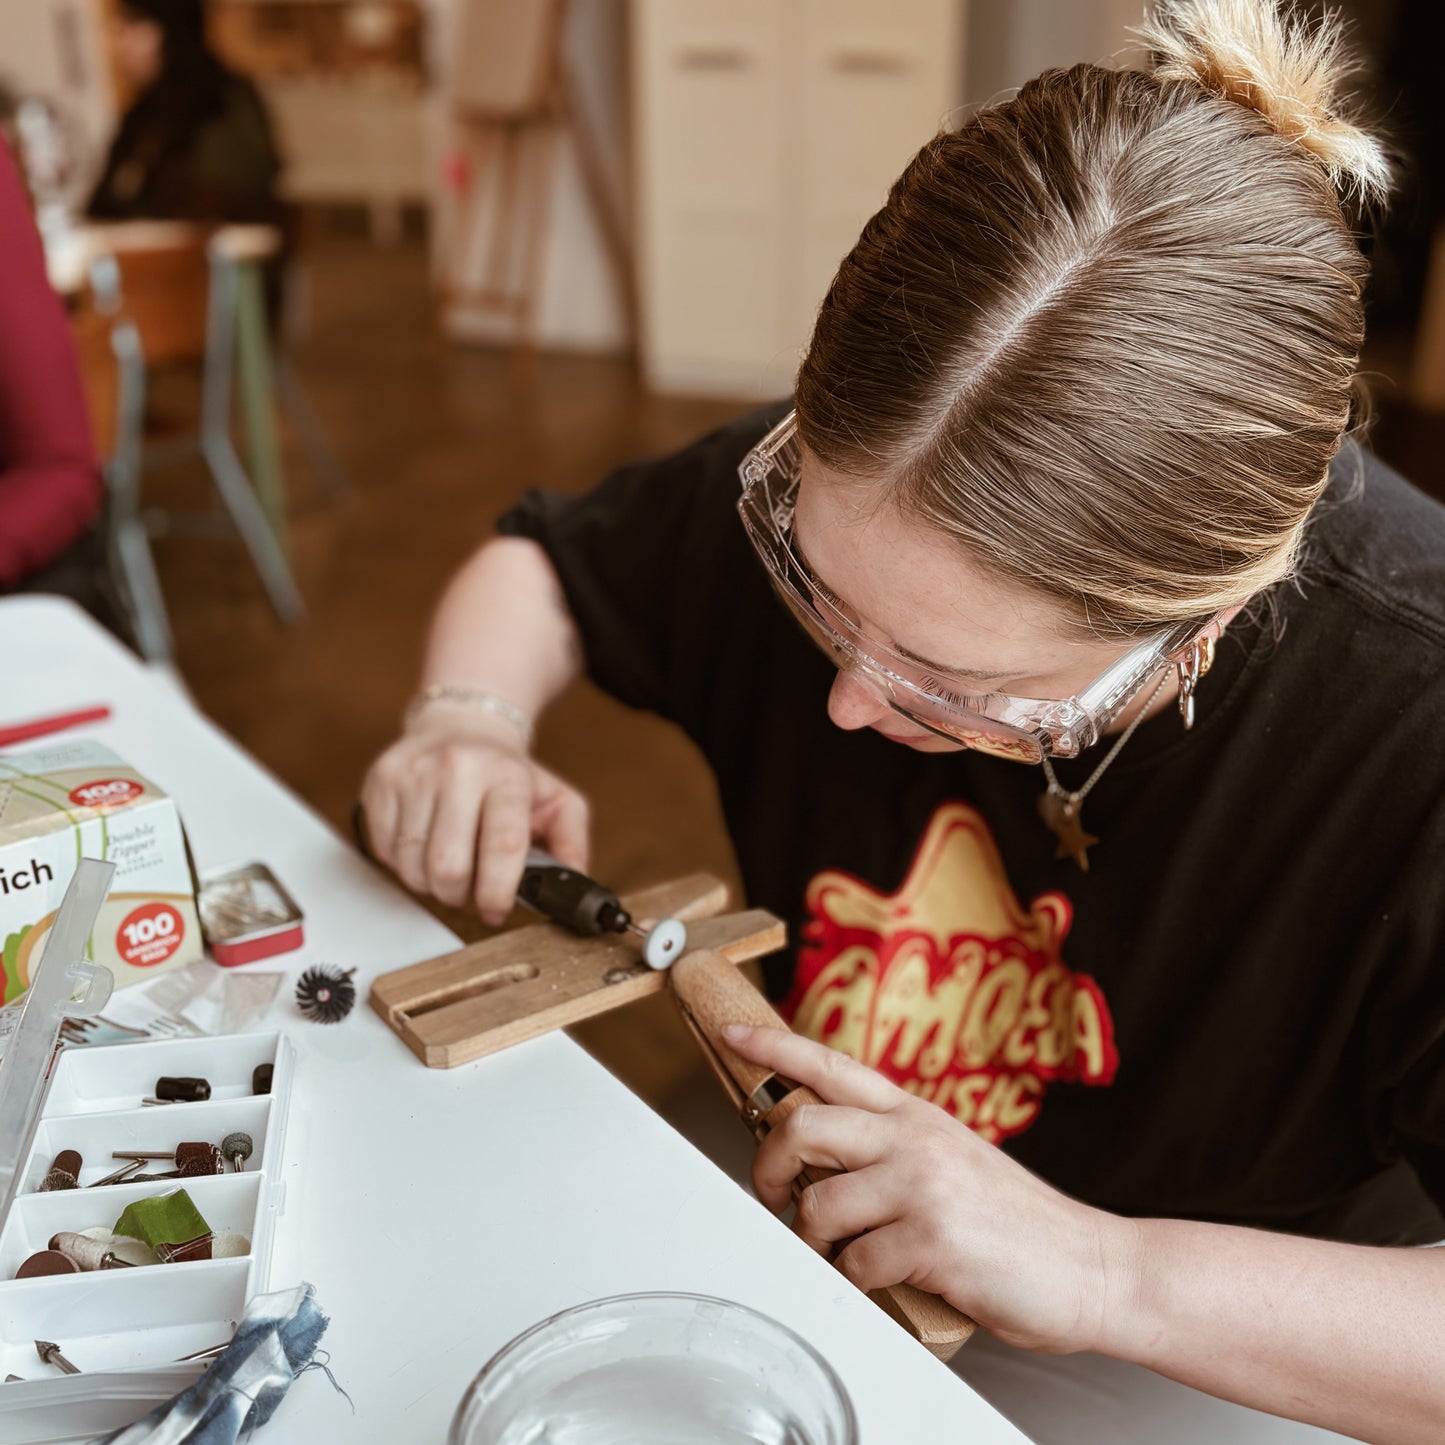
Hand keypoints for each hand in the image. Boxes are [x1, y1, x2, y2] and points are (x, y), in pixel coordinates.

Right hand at [359, 703, 589, 923]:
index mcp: (507, 775)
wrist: (463, 725)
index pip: (502, 846)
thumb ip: (573, 844)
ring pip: (411, 866)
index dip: (498, 893)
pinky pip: (383, 851)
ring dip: (429, 883)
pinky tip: (423, 845)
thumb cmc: (509, 773)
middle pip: (448, 866)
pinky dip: (404, 863)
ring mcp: (414, 772)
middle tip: (469, 890)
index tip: (497, 910)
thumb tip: (573, 884)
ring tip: (448, 864)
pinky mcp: (381, 780)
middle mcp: (458, 768)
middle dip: (458, 895)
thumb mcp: (557, 800)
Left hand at [724, 1025, 1136, 1354]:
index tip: (733, 1036)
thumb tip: (820, 1166)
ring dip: (814, 1241)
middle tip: (773, 1195)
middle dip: (768, 1167)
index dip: (774, 1047)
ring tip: (839, 1253)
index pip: (831, 1064)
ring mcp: (923, 1186)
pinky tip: (885, 1280)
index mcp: (916, 1115)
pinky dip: (857, 1280)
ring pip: (819, 1204)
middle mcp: (915, 1139)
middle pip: (803, 1127)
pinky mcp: (931, 1240)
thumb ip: (892, 1152)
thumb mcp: (952, 1161)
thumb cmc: (1016, 1223)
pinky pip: (854, 1263)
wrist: (1090, 1266)